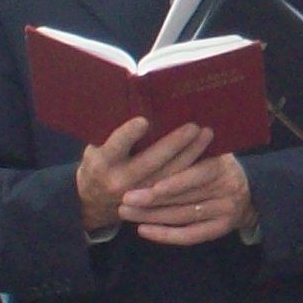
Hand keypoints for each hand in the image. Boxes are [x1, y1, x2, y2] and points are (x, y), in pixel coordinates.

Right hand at [76, 118, 211, 234]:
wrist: (95, 198)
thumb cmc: (101, 160)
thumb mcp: (97, 147)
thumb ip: (114, 131)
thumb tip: (139, 100)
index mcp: (102, 162)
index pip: (116, 146)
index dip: (128, 135)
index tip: (143, 121)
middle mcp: (120, 180)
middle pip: (151, 162)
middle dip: (174, 144)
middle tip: (194, 126)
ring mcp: (139, 193)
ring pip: (169, 175)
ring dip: (191, 154)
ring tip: (207, 135)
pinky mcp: (154, 202)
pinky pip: (176, 186)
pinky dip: (192, 168)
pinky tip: (207, 153)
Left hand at [122, 149, 256, 246]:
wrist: (255, 191)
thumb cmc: (222, 166)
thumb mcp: (214, 153)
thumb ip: (193, 151)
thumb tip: (162, 142)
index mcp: (223, 169)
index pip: (198, 176)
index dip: (175, 182)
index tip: (151, 185)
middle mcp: (226, 192)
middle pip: (185, 199)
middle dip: (152, 200)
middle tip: (125, 198)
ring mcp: (224, 213)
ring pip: (182, 217)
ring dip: (152, 216)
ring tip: (125, 212)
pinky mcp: (219, 230)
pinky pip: (189, 236)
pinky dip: (165, 235)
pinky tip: (143, 231)